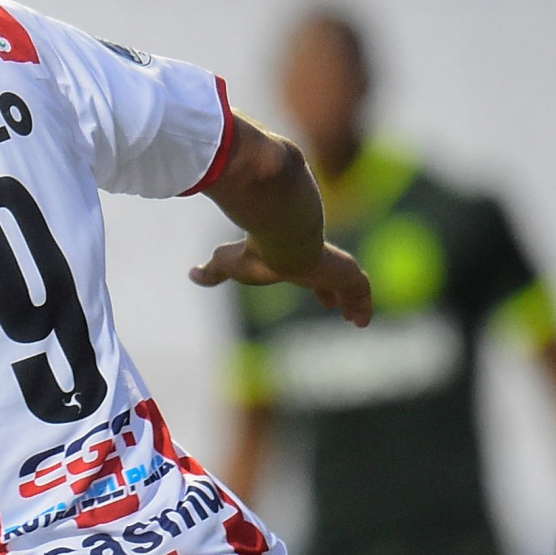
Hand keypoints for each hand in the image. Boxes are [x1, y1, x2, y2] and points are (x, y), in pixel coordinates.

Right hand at [188, 238, 372, 325]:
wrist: (279, 233)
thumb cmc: (254, 250)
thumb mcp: (228, 262)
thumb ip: (213, 271)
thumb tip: (191, 273)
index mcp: (295, 258)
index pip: (309, 271)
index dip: (316, 285)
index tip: (322, 296)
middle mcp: (317, 260)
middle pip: (332, 277)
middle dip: (336, 292)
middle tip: (337, 306)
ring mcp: (334, 265)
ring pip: (351, 284)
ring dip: (355, 302)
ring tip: (356, 319)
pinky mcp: (347, 271)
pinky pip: (362, 290)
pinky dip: (364, 304)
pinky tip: (361, 321)